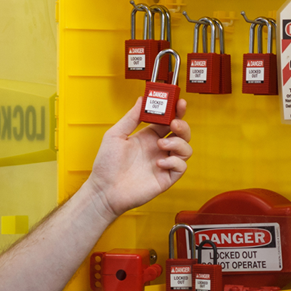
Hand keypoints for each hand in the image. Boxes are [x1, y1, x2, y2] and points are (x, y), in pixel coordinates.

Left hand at [84, 98, 191, 218]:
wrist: (104, 190)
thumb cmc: (107, 166)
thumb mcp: (116, 135)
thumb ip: (131, 117)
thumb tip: (141, 100)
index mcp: (148, 136)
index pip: (168, 120)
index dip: (176, 111)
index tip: (179, 102)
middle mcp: (158, 148)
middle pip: (182, 133)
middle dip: (182, 125)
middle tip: (174, 123)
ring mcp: (164, 163)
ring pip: (186, 149)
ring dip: (178, 143)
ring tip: (161, 144)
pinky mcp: (166, 178)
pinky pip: (181, 167)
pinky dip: (174, 162)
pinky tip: (159, 162)